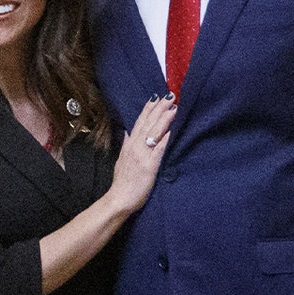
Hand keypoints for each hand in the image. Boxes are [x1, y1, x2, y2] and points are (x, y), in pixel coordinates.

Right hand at [108, 94, 175, 213]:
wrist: (119, 198)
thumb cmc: (122, 182)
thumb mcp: (121, 159)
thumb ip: (126, 145)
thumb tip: (127, 133)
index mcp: (129, 144)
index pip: (139, 122)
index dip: (148, 109)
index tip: (156, 97)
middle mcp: (135, 146)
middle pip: (148, 123)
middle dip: (159, 109)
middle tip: (169, 96)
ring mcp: (142, 155)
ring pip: (154, 132)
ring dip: (164, 119)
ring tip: (174, 107)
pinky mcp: (150, 165)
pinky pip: (159, 149)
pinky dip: (166, 138)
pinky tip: (173, 130)